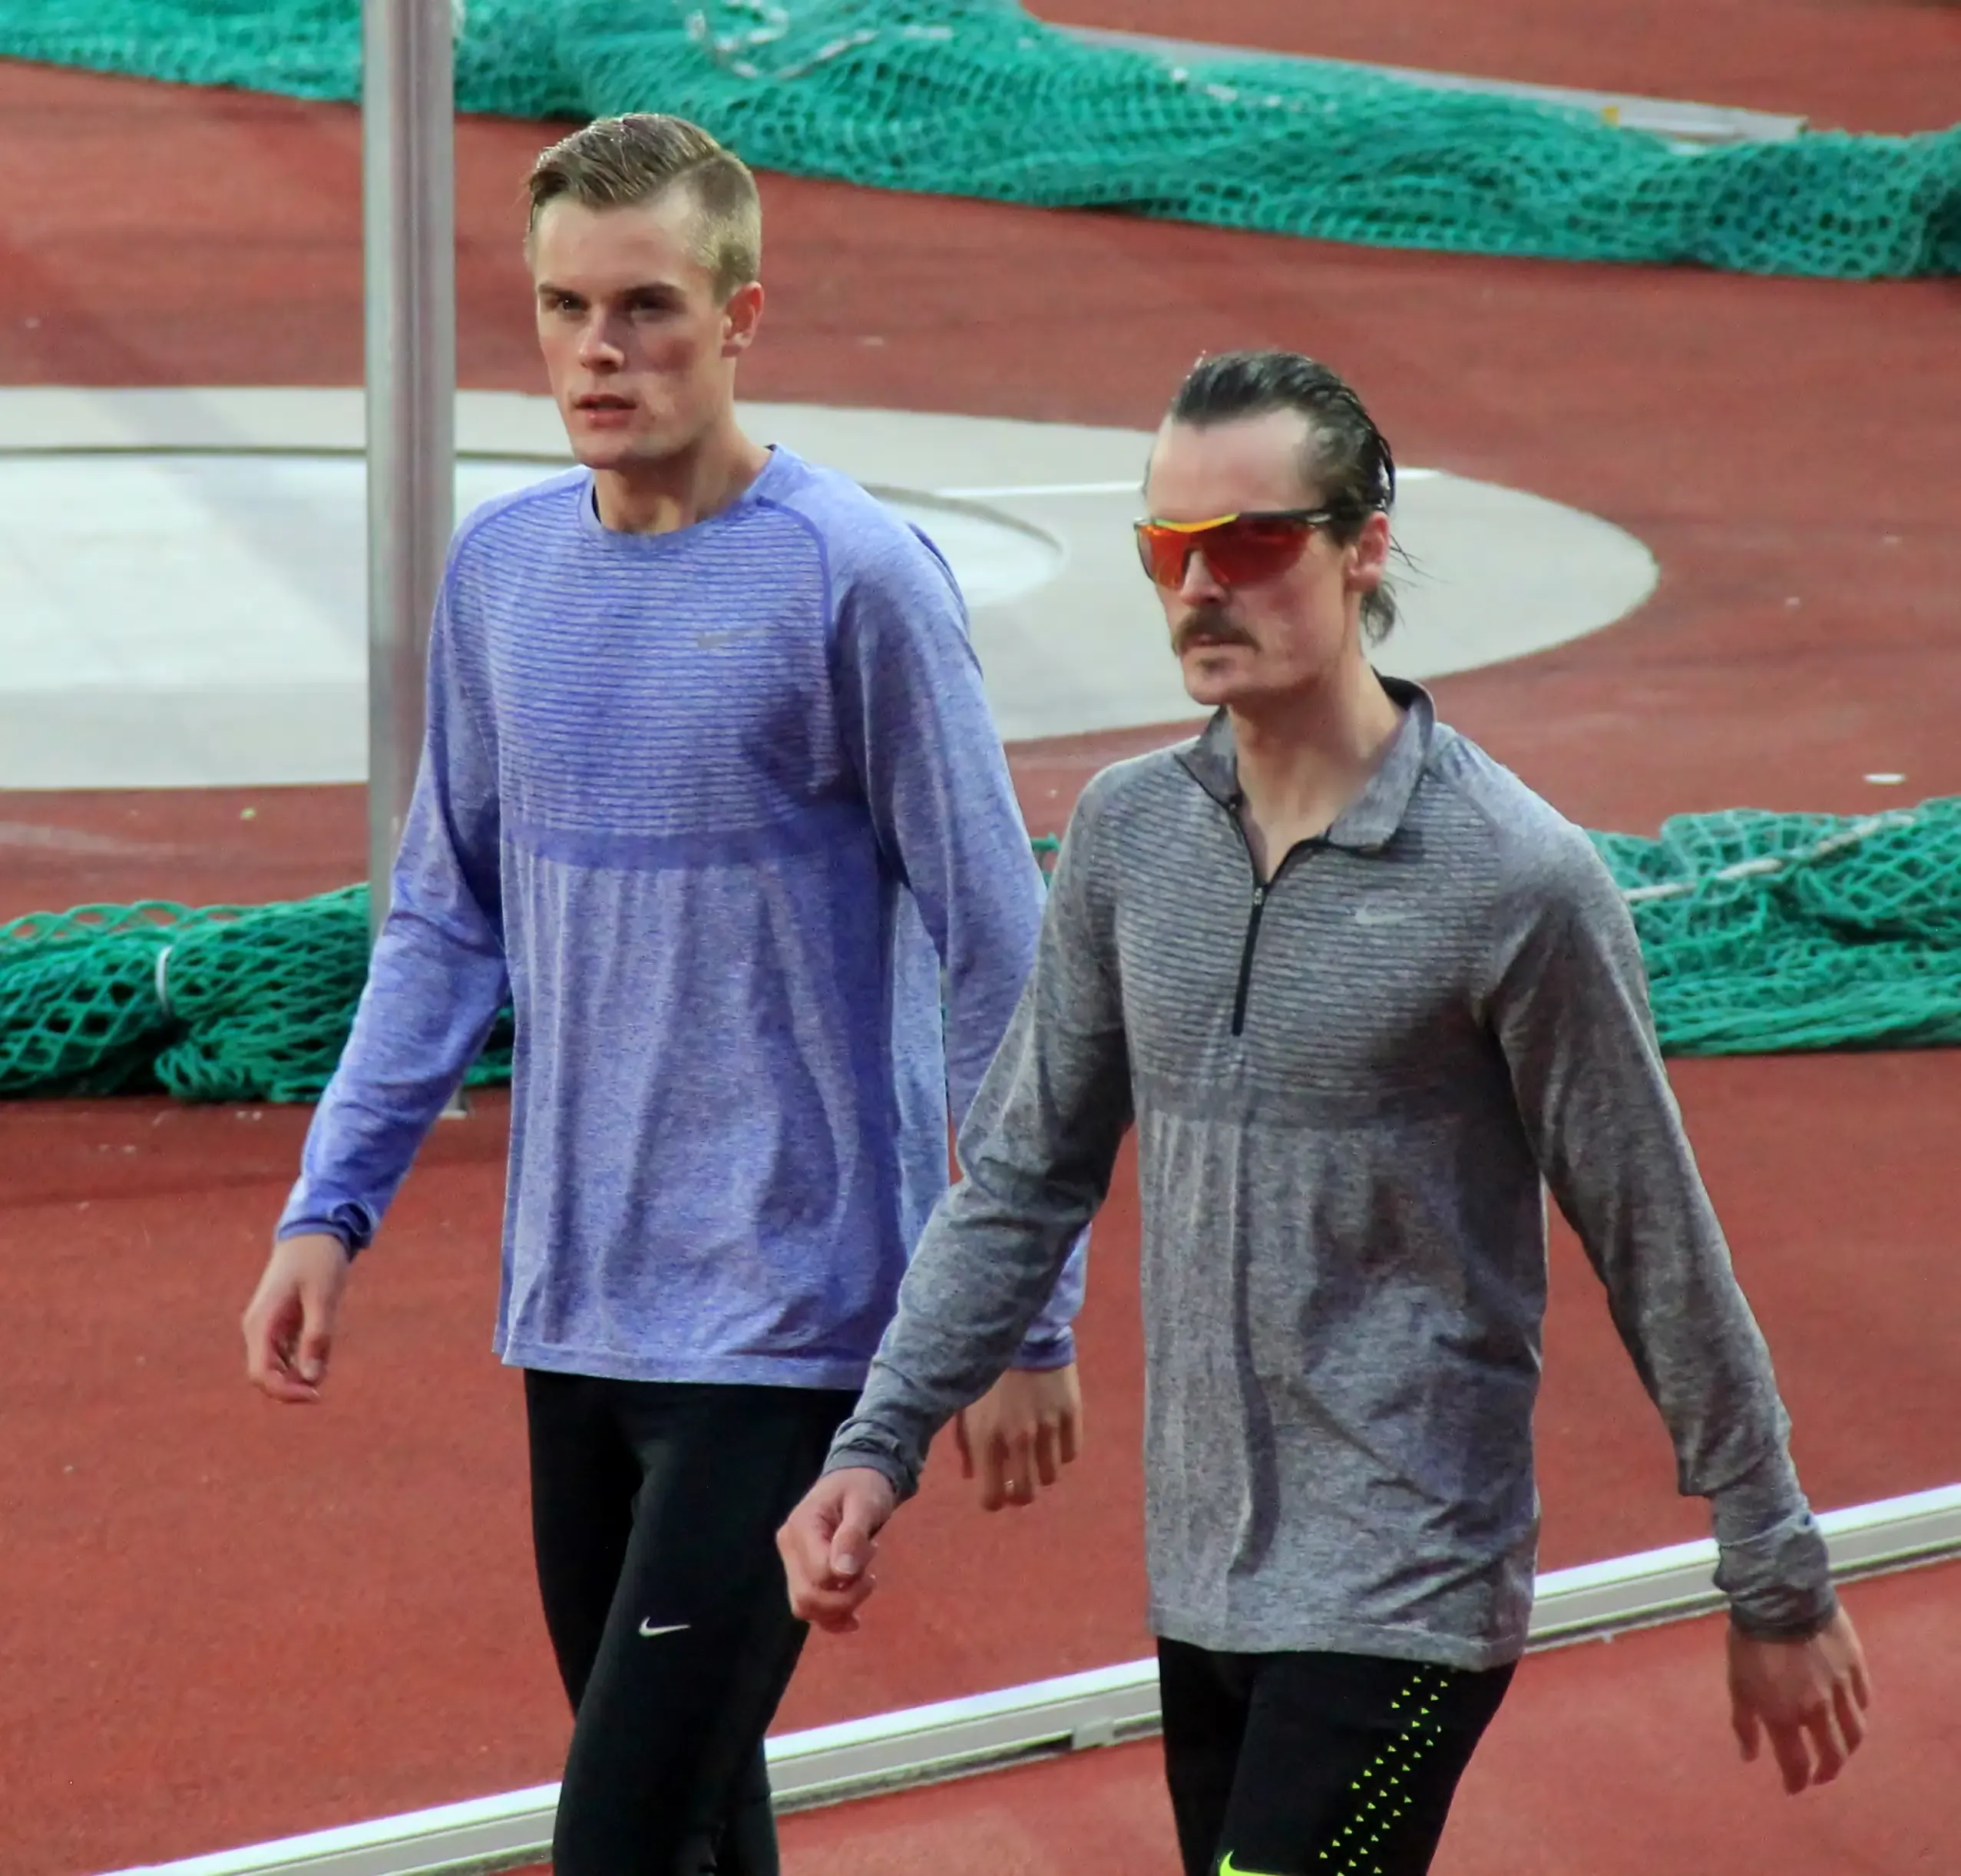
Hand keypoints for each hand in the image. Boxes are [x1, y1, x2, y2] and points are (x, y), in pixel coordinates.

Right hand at [241, 1232, 350, 1402]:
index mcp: (261, 1324)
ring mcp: (267, 1327)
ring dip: (297, 1375)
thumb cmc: (319, 1260)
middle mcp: (257, 1328)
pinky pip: (286, 1353)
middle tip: (322, 1389)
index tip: (315, 1394)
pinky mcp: (280, 1323)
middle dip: (291, 1387)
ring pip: (276, 1366)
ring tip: (325, 1363)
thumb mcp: (323, 1297)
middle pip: (265, 1375)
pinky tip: (322, 1354)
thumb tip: (313, 1378)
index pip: (260, 1374)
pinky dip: (302, 1360)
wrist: (314, 1231)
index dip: (284, 1392)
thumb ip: (317, 1336)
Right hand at [778, 1467, 898, 1633]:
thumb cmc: (863, 1486)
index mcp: (802, 1526)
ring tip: (863, 1582)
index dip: (849, 1579)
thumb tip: (843, 1572)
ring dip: (839, 1607)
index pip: (819, 1573)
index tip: (873, 1553)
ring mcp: (791, 1561)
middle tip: (871, 1576)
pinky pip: (809, 1606)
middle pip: (807, 1597)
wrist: (856, 1477)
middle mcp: (789, 1546)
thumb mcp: (865, 1503)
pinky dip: (831, 1617)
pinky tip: (852, 1618)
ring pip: (805, 1606)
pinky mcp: (800, 1571)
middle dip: (845, 1598)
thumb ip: (853, 1535)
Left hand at [954, 1362, 1082, 1510]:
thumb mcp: (966, 1405)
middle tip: (1017, 1480)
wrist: (1022, 1331)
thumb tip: (972, 1476)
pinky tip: (1053, 1437)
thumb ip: (966, 1444)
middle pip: (1026, 1494)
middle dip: (1019, 1493)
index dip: (994, 1500)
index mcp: (987, 1439)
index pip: (992, 1497)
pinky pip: (1071, 1454)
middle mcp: (1018, 1440)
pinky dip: (1062, 1452)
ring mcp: (1048, 1429)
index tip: (995, 1492)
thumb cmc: (987, 1370)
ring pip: (1050, 1476)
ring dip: (1040, 1470)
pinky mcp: (1071, 1415)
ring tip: (1035, 1453)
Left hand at [1728, 1606, 1871, 1793]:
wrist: (1780, 1597)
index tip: (1793, 1788)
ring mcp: (1841, 1690)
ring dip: (1846, 1748)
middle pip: (1833, 1756)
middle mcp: (1817, 1711)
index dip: (1796, 1781)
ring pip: (1855, 1733)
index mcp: (1784, 1716)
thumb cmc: (1750, 1640)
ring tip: (1838, 1750)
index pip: (1796, 1764)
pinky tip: (1850, 1711)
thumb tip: (1748, 1756)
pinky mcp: (1856, 1668)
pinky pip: (1863, 1700)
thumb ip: (1744, 1723)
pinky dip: (1857, 1712)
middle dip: (1826, 1772)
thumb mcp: (1736, 1682)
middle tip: (1820, 1776)